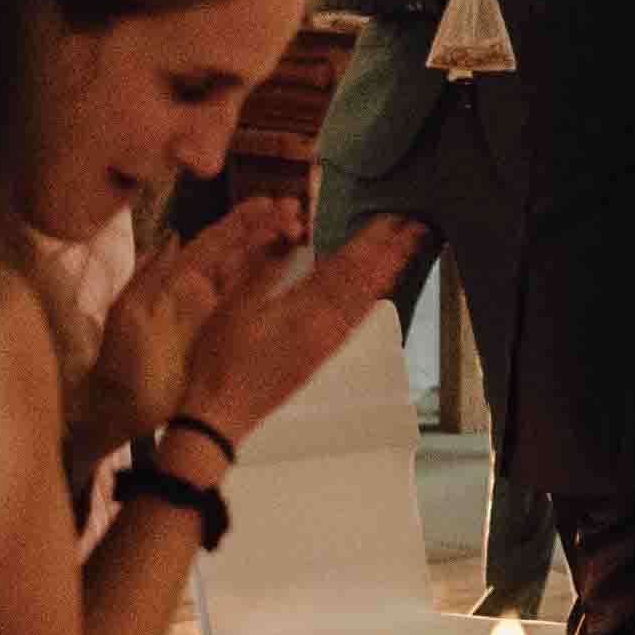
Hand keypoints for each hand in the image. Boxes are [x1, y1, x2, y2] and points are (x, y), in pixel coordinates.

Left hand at [100, 194, 303, 446]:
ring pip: (250, 274)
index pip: (215, 241)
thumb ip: (149, 274)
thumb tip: (174, 235)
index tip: (270, 203)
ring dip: (274, 253)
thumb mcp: (128, 314)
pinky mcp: (227, 338)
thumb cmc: (123, 361)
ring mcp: (216, 313)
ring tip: (302, 233)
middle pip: (238, 251)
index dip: (242, 221)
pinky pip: (254, 307)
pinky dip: (274, 288)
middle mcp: (200, 289)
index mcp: (177, 279)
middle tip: (297, 212)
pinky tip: (296, 275)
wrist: (123, 408)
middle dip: (266, 229)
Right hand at [183, 214, 420, 440]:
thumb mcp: (234, 307)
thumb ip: (264, 274)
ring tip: (405, 256)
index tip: (389, 222)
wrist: (222, 412)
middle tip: (413, 232)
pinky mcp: (319, 358)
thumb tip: (288, 245)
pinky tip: (376, 296)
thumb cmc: (220, 360)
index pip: (342, 266)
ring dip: (385, 277)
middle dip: (387, 254)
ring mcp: (323, 344)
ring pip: (362, 303)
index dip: (368, 242)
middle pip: (360, 282)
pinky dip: (368, 306)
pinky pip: (352, 325)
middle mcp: (320, 326)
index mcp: (300, 308)